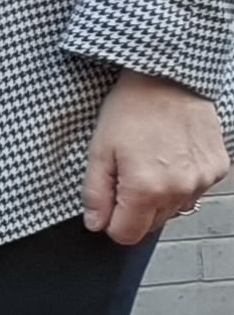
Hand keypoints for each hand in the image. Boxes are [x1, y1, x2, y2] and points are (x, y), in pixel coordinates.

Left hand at [86, 74, 229, 246]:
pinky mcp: (218, 169)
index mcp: (147, 189)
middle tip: (126, 174)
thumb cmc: (131, 109)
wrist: (168, 79)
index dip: (111, 222)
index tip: (107, 205)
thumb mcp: (98, 151)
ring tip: (149, 161)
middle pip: (151, 224)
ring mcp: (203, 181)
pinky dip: (181, 181)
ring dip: (159, 196)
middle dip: (134, 208)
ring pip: (174, 209)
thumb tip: (96, 224)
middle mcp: (180, 190)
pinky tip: (170, 156)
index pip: (126, 235)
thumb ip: (96, 194)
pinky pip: (195, 190)